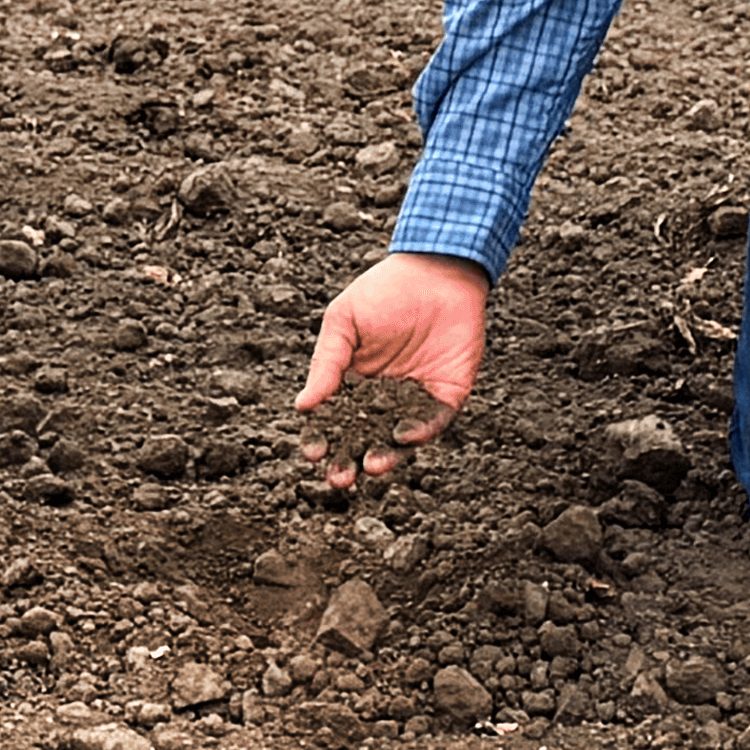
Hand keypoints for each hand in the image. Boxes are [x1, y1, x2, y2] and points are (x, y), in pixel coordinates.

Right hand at [294, 251, 490, 488]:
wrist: (437, 270)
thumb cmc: (384, 291)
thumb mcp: (343, 322)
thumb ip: (326, 364)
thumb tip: (303, 407)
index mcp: (355, 381)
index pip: (335, 420)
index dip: (322, 438)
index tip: (312, 453)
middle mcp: (384, 396)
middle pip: (364, 439)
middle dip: (350, 461)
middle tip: (338, 479)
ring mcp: (416, 399)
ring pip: (398, 440)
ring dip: (384, 457)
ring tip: (369, 468)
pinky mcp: (447, 396)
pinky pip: (433, 422)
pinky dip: (419, 433)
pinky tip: (402, 438)